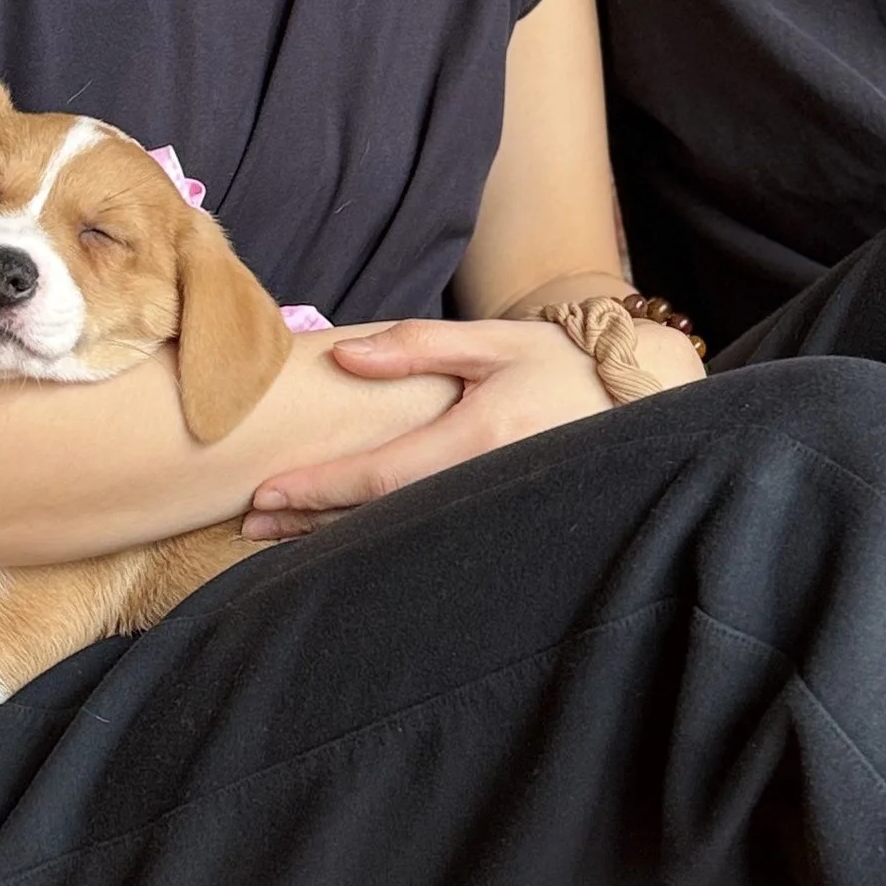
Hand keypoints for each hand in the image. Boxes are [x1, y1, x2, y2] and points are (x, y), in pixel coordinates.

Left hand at [241, 317, 611, 538]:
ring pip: (400, 535)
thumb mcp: (492, 341)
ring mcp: (492, 513)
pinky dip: (378, 542)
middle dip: (311, 523)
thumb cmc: (561, 365)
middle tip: (249, 526)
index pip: (381, 474)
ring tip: (277, 540)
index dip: (319, 487)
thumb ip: (418, 346)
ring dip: (335, 538)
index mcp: (480, 436)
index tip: (264, 493)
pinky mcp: (499, 528)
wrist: (636, 404)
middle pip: (380, 517)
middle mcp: (483, 485)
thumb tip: (344, 354)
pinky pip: (425, 539)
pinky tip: (341, 544)